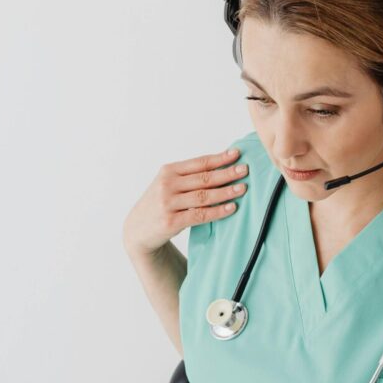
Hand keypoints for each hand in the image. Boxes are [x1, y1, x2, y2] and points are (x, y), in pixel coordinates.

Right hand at [122, 147, 249, 256]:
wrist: (137, 229)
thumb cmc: (159, 203)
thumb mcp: (167, 184)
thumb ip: (188, 176)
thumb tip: (222, 166)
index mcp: (168, 171)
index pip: (199, 163)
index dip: (219, 158)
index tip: (236, 154)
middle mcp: (167, 185)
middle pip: (204, 178)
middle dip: (227, 173)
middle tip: (244, 170)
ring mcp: (168, 203)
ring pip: (204, 196)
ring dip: (226, 192)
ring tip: (242, 188)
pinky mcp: (171, 221)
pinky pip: (200, 215)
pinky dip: (217, 211)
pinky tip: (231, 208)